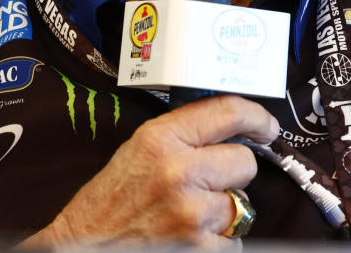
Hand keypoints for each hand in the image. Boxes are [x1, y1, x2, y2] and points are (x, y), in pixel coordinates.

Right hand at [20, 94, 279, 248]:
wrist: (84, 245)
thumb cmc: (109, 202)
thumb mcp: (138, 151)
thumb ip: (181, 136)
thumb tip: (230, 125)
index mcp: (161, 138)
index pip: (228, 112)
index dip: (257, 117)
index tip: (267, 126)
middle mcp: (179, 171)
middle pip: (244, 162)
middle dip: (232, 175)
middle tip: (205, 185)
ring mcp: (192, 213)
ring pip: (241, 205)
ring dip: (223, 213)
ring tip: (187, 216)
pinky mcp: (201, 248)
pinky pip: (233, 240)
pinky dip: (216, 243)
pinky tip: (187, 239)